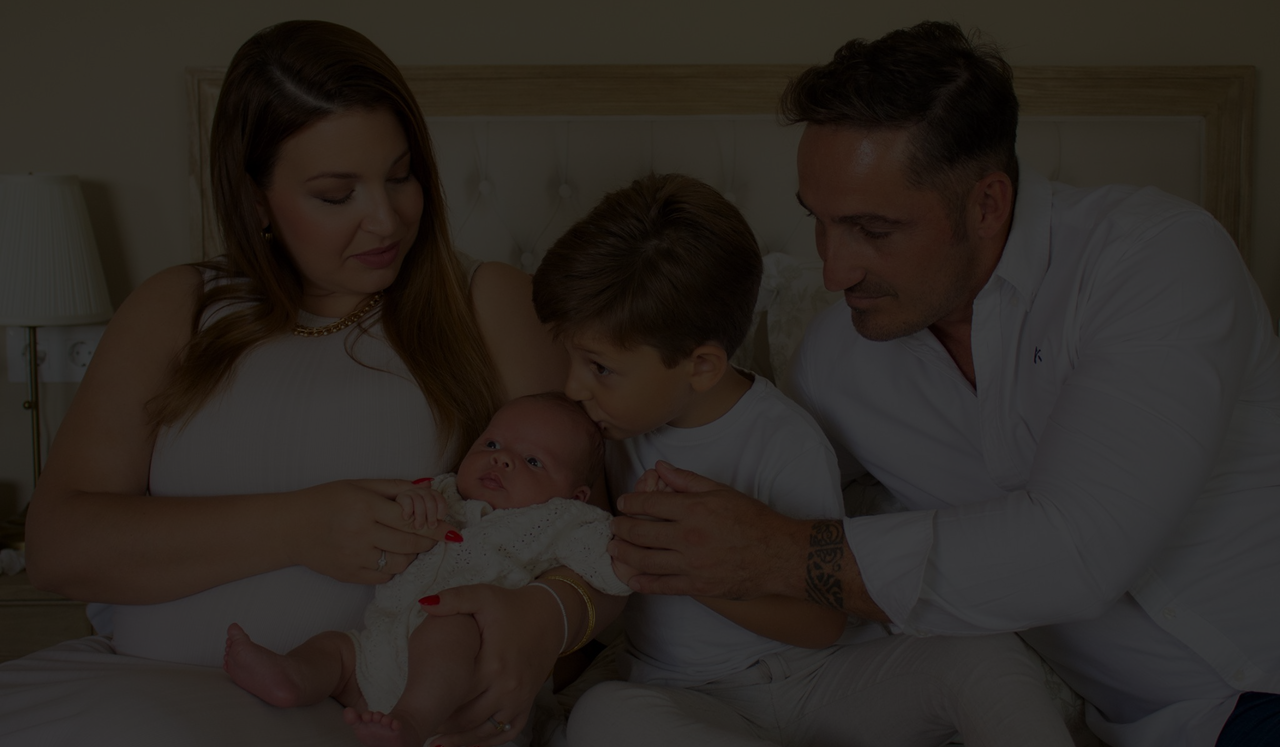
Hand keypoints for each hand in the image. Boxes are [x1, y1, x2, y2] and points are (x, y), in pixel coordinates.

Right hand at [290, 479, 461, 584]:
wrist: (289, 527)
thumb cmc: (326, 500)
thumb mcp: (359, 485)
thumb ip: (395, 487)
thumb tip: (428, 488)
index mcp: (364, 506)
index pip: (412, 519)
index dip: (436, 526)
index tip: (453, 531)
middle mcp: (360, 533)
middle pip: (410, 543)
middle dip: (429, 541)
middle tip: (435, 537)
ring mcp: (354, 557)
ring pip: (400, 563)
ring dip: (411, 554)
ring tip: (407, 544)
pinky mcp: (349, 574)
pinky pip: (384, 577)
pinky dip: (392, 568)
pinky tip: (387, 554)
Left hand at [421, 584, 560, 745]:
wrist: (552, 616)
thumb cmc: (514, 607)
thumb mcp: (484, 597)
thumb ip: (454, 600)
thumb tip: (425, 605)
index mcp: (493, 662)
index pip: (457, 694)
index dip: (434, 705)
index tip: (416, 708)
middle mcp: (508, 686)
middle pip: (469, 718)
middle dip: (443, 725)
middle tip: (421, 725)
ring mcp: (519, 698)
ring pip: (486, 730)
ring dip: (462, 739)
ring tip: (437, 739)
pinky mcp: (527, 703)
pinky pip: (507, 732)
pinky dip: (487, 742)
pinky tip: (469, 742)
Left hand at [610, 461, 808, 598]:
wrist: (778, 555)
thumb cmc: (754, 521)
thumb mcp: (722, 491)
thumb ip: (688, 480)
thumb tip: (661, 467)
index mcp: (695, 509)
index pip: (650, 503)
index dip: (631, 502)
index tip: (623, 503)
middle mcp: (689, 536)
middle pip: (641, 532)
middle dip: (621, 529)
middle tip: (614, 527)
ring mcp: (692, 564)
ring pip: (646, 560)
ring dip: (624, 554)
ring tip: (613, 549)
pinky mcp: (698, 586)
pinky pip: (662, 586)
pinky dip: (643, 583)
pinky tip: (631, 578)